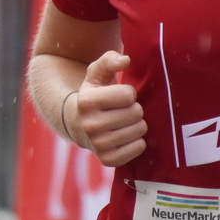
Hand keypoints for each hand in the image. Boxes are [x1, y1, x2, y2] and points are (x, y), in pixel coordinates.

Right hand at [69, 51, 146, 167]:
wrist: (79, 125)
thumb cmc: (95, 94)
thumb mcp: (97, 74)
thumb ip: (109, 60)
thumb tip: (126, 60)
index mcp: (87, 101)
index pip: (128, 95)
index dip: (128, 93)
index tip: (119, 96)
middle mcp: (90, 125)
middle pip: (136, 112)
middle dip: (134, 108)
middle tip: (123, 110)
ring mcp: (98, 144)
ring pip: (139, 130)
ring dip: (136, 124)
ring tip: (124, 122)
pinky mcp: (108, 159)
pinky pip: (138, 148)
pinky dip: (137, 142)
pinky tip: (125, 136)